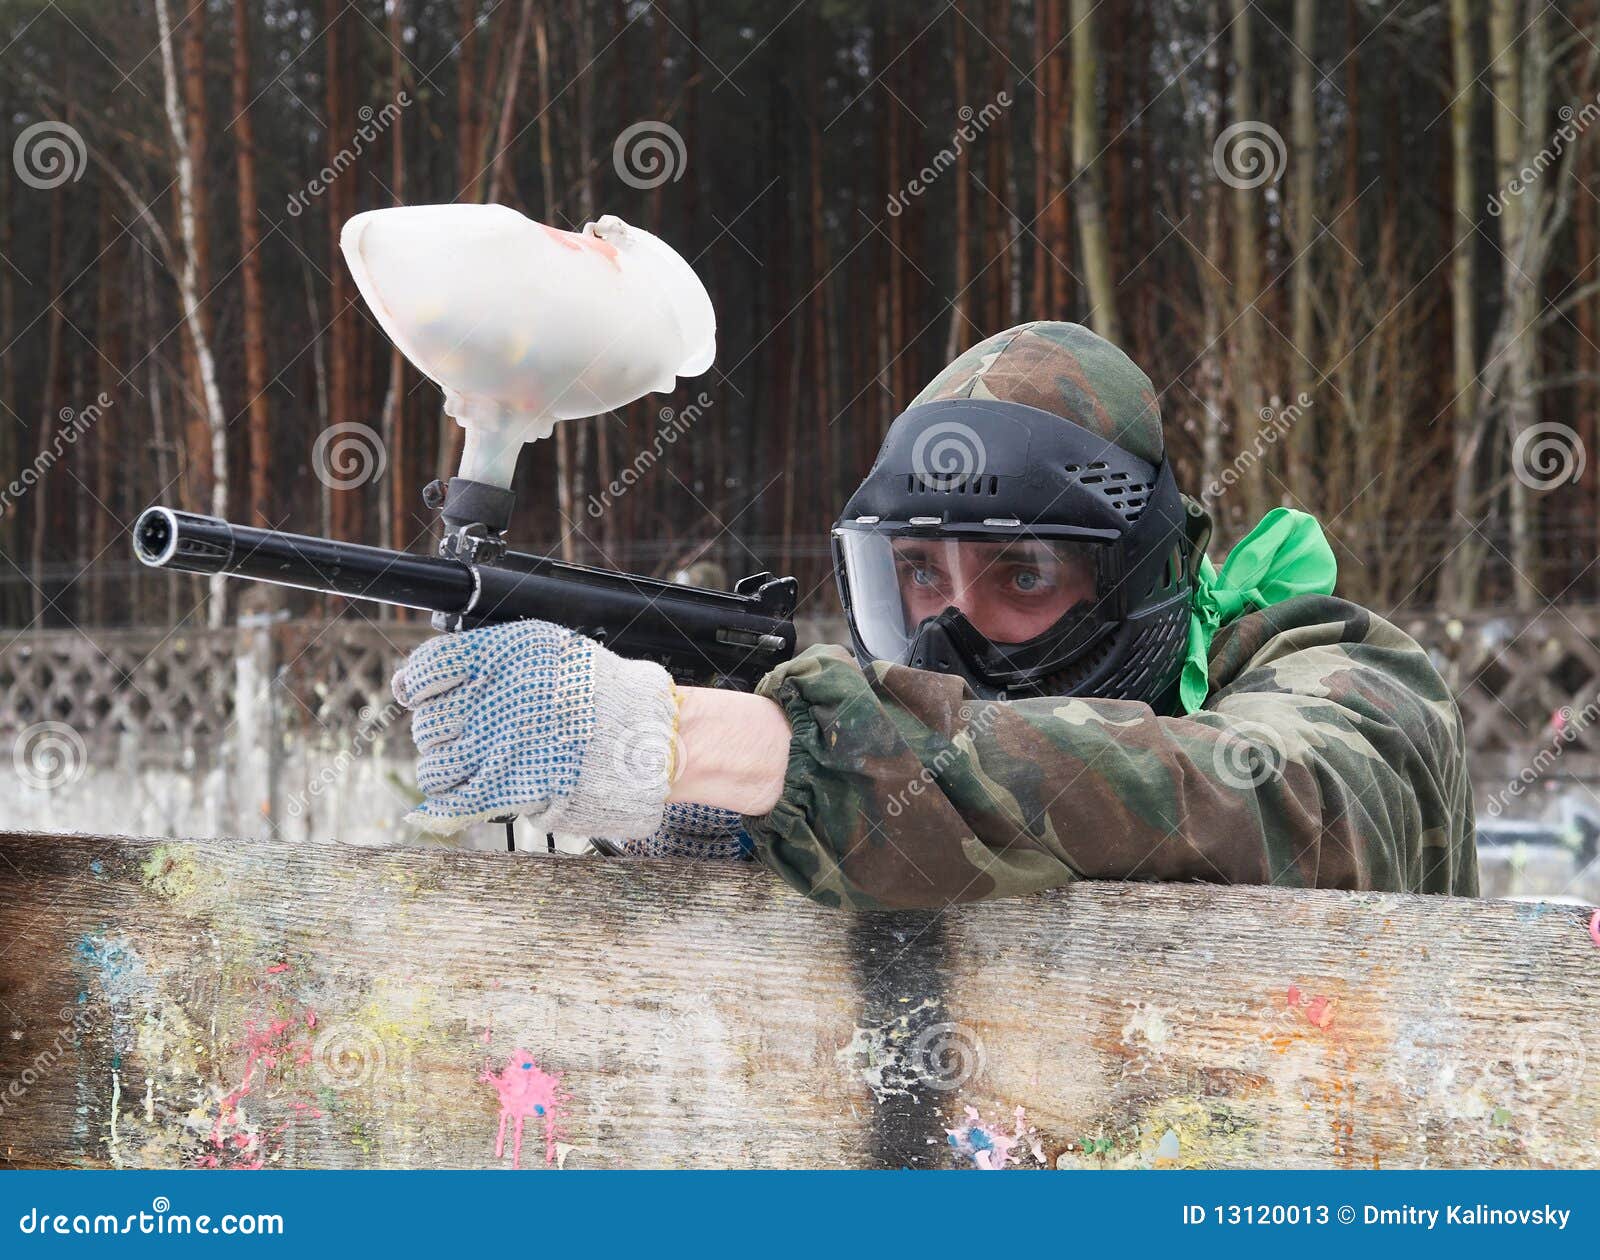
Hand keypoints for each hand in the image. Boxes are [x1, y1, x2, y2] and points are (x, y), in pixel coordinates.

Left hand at [390, 619, 677, 836]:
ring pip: (434, 765)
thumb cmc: (595, 692)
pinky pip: (449, 803)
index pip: (426, 669)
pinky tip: (455, 800)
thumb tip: (405, 683)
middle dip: (445, 731)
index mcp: (498, 658)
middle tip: (477, 732)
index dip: (420, 685)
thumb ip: (478, 659)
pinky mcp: (504, 790)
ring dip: (448, 768)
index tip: (426, 692)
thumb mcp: (541, 650)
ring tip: (479, 764)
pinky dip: (442, 808)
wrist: (641, 737)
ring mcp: (494, 748)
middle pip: (429, 723)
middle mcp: (490, 701)